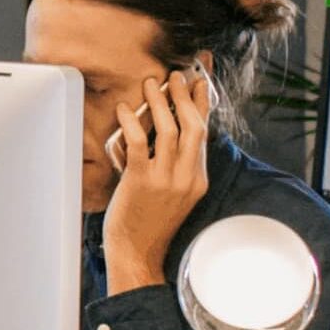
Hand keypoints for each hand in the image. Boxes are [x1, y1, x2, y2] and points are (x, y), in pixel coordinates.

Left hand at [104, 71, 209, 293]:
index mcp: (198, 179)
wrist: (137, 253)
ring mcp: (166, 180)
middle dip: (186, 96)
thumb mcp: (173, 194)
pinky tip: (124, 108)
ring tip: (152, 83)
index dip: (203, 103)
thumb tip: (163, 133)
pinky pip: (140, 143)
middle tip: (176, 75)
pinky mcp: (142, 182)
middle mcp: (187, 177)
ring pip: (170, 130)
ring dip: (160, 102)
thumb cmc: (149, 223)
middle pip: (194, 126)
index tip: (201, 79)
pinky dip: (132, 121)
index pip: (205, 133)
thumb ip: (175, 166)